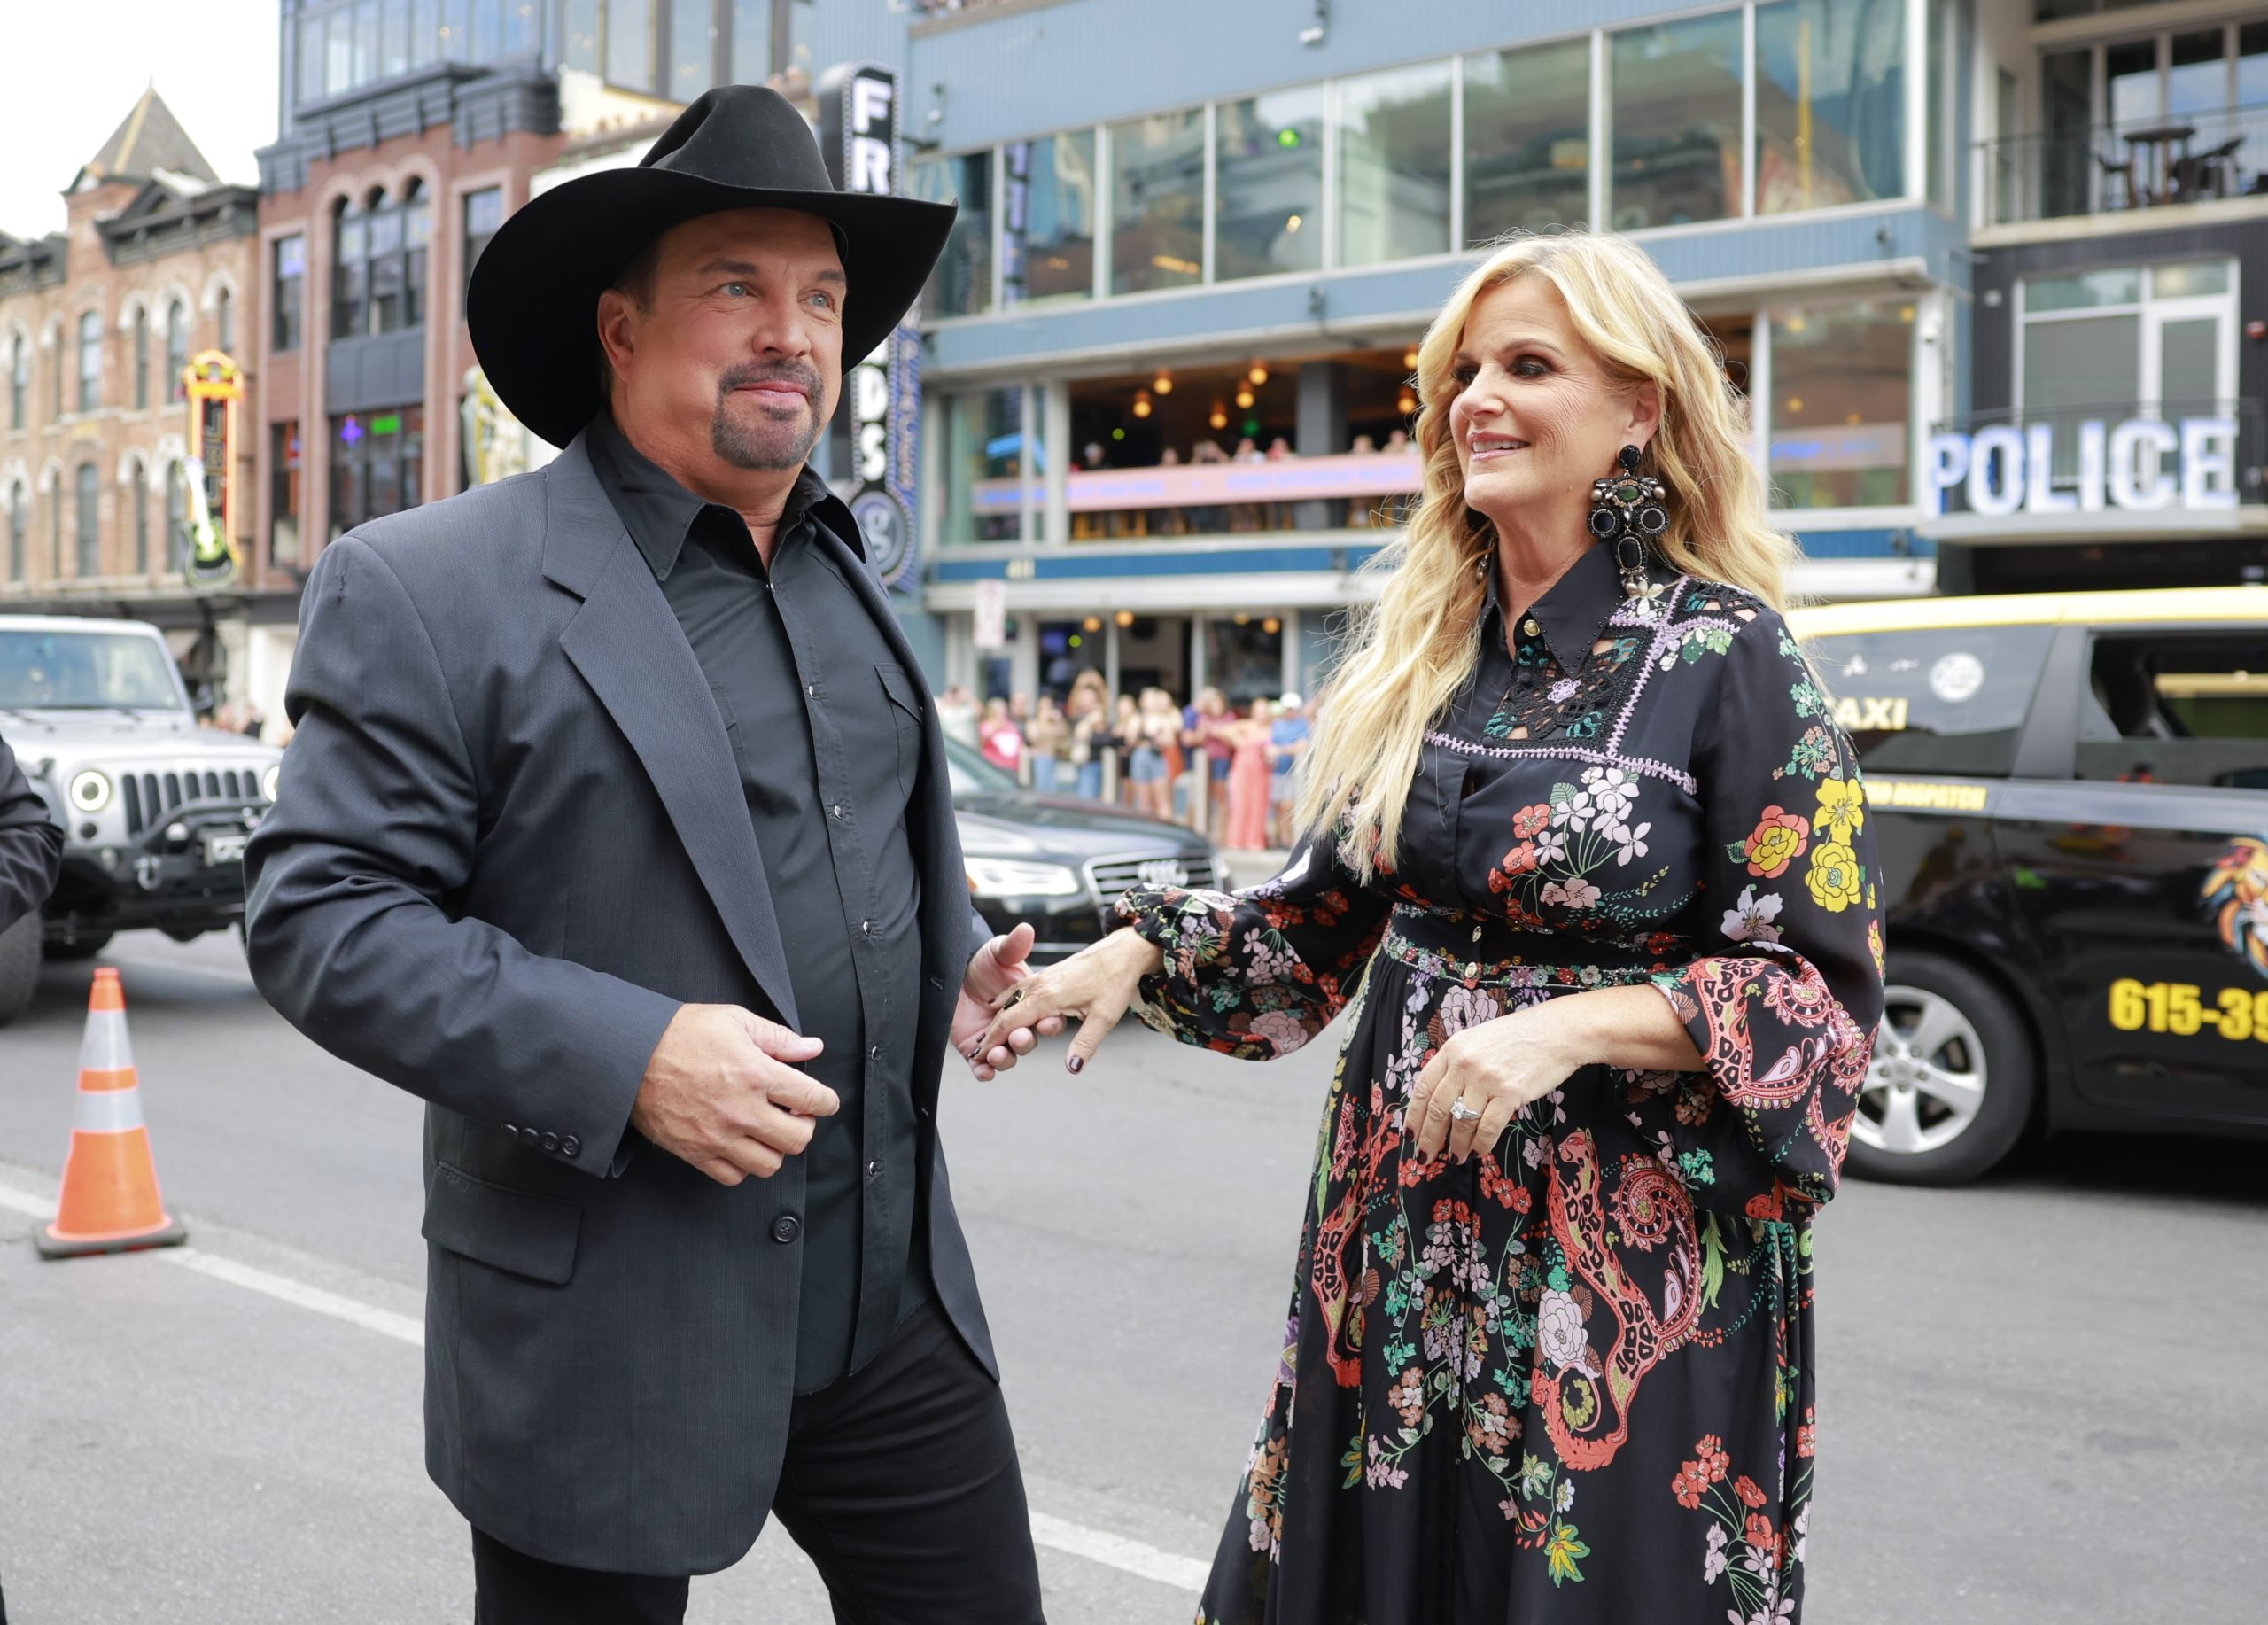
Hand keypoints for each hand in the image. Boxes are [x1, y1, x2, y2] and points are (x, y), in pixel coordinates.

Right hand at [631, 1004, 839, 1184]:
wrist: (630, 1056)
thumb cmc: (680, 1033)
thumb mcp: (734, 1020)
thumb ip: (778, 1037)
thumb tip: (813, 1047)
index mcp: (756, 1073)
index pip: (812, 1098)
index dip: (826, 1101)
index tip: (824, 1101)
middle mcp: (741, 1109)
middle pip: (798, 1139)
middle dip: (804, 1127)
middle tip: (794, 1115)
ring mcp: (718, 1136)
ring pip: (769, 1164)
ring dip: (775, 1149)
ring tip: (766, 1131)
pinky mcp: (696, 1152)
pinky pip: (734, 1176)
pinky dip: (743, 1165)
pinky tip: (740, 1144)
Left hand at [953, 922, 1066, 1077]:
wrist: (953, 974)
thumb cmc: (982, 963)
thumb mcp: (997, 952)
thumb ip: (1012, 946)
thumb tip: (1025, 930)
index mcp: (1030, 1005)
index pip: (1047, 1019)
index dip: (1050, 1023)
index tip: (1048, 1022)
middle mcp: (1017, 1025)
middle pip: (1028, 1041)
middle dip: (1025, 1041)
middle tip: (1019, 1037)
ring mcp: (997, 1040)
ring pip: (1008, 1056)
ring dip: (1005, 1058)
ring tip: (996, 1054)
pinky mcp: (976, 1050)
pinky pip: (983, 1068)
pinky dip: (984, 1072)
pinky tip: (983, 1070)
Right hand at [970, 927, 1162, 1074]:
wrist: (1123, 950)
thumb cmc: (1116, 981)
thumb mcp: (1105, 1017)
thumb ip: (1085, 1044)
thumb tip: (1071, 1068)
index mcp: (1048, 996)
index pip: (1010, 1022)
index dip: (993, 1040)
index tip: (980, 1056)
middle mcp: (1040, 986)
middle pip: (1006, 1013)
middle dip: (990, 1034)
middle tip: (977, 1054)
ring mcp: (1043, 978)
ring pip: (1011, 1000)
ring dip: (996, 1019)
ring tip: (985, 1036)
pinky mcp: (1048, 975)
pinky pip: (1019, 990)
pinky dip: (1006, 1002)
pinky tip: (1001, 1005)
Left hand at [1405, 1002, 1585, 1163]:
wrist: (1556, 1031)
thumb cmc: (1518, 1036)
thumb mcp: (1477, 1040)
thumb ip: (1457, 1064)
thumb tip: (1441, 1099)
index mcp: (1452, 1049)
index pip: (1423, 1088)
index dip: (1414, 1115)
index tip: (1410, 1135)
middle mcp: (1464, 1063)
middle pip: (1438, 1109)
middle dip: (1429, 1138)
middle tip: (1425, 1156)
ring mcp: (1486, 1078)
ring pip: (1462, 1121)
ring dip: (1456, 1145)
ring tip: (1455, 1158)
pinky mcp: (1509, 1093)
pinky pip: (1488, 1127)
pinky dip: (1480, 1144)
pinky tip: (1477, 1151)